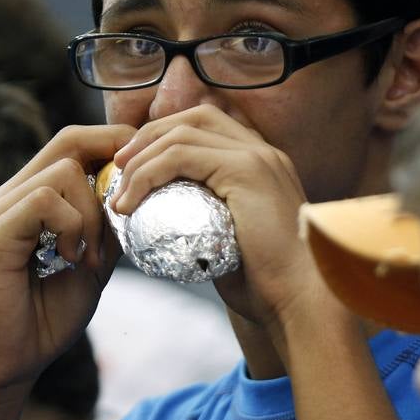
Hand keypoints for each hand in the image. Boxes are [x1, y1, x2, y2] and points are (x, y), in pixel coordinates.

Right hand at [0, 124, 135, 402]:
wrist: (3, 364)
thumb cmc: (43, 319)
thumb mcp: (91, 267)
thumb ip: (109, 232)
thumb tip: (144, 202)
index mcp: (35, 197)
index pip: (77, 143)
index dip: (117, 148)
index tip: (145, 183)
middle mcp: (15, 194)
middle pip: (70, 141)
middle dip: (113, 161)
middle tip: (129, 206)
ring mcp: (2, 211)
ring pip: (64, 171)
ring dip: (93, 214)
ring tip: (91, 258)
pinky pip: (43, 202)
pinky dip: (71, 227)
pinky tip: (72, 260)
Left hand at [112, 105, 326, 330]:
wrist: (300, 301)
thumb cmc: (268, 286)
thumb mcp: (227, 245)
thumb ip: (204, 224)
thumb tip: (165, 230)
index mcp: (261, 164)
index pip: (206, 128)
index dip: (164, 139)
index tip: (133, 169)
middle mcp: (262, 152)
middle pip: (193, 119)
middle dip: (149, 137)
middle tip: (119, 168)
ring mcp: (257, 157)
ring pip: (181, 135)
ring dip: (141, 160)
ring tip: (120, 194)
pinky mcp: (246, 170)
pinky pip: (180, 156)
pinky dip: (147, 174)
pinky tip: (131, 203)